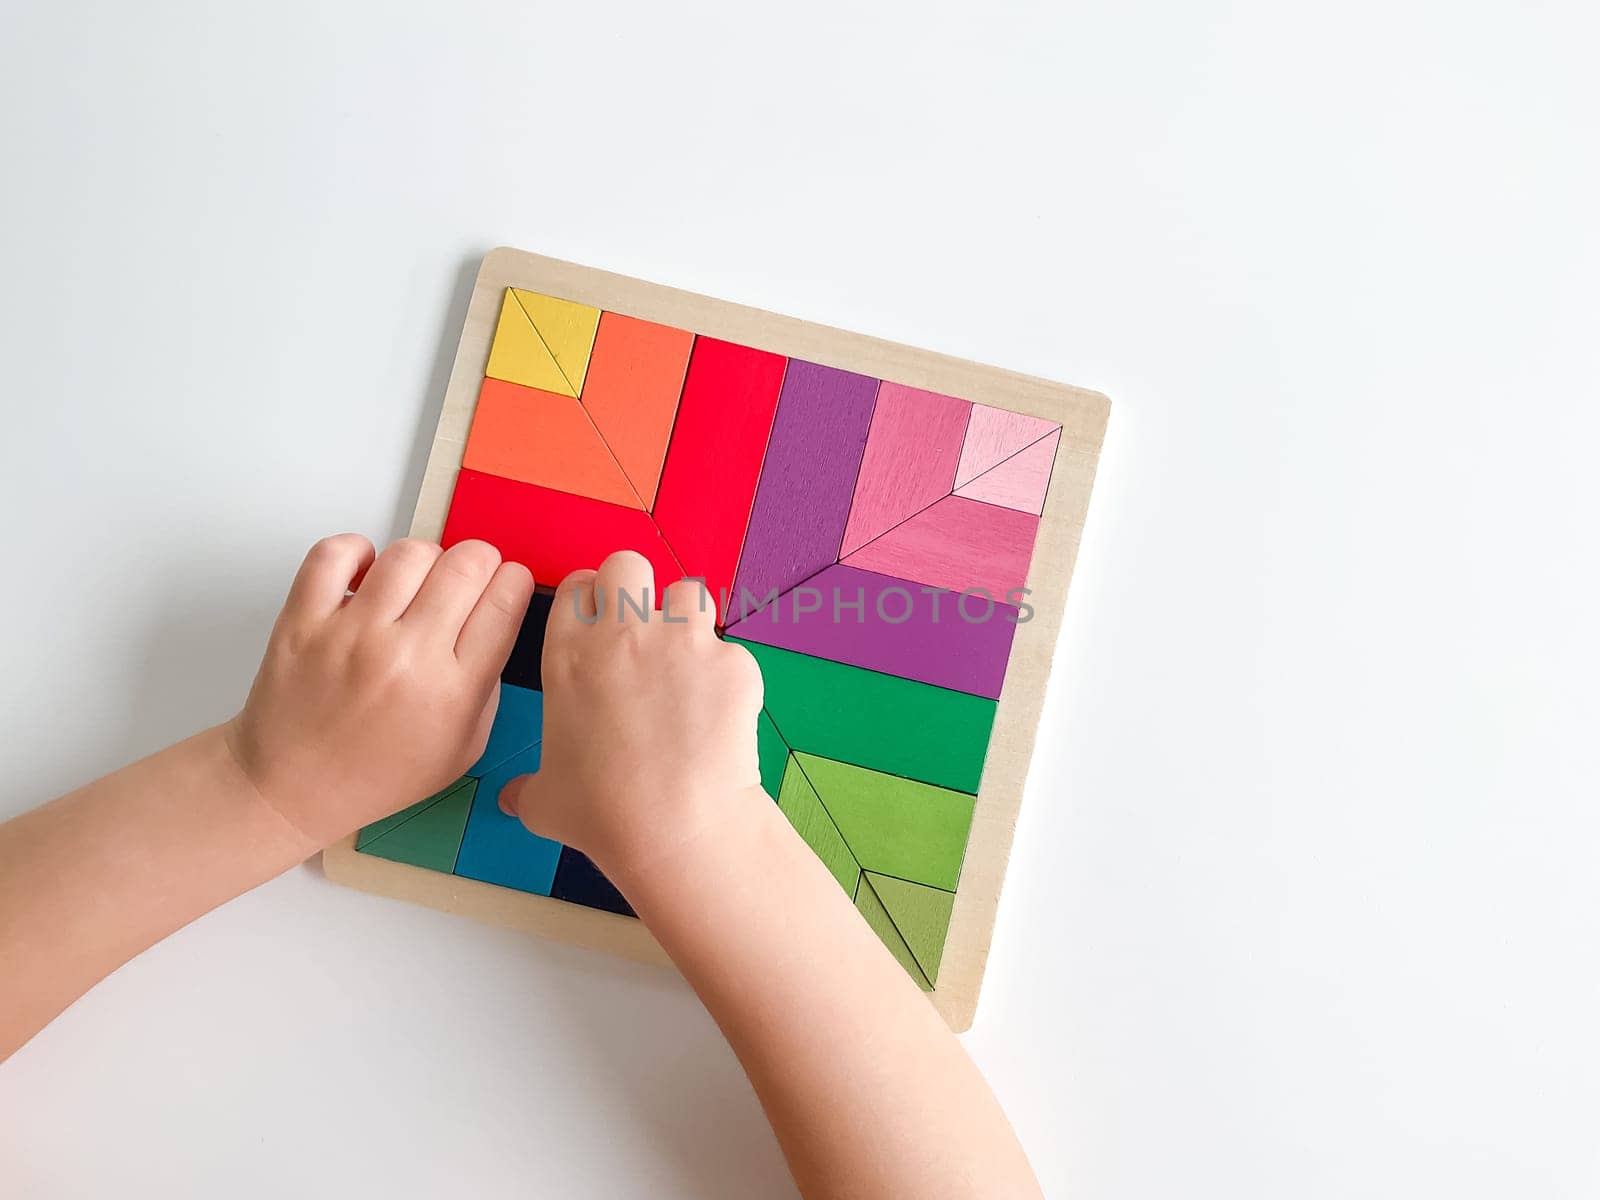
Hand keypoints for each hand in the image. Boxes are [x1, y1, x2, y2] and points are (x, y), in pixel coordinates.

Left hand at [225, 534, 533, 848]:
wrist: (293, 789)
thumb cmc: (379, 774)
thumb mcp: (464, 748)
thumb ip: (488, 683)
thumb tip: (496, 616)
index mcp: (454, 692)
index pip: (505, 602)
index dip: (514, 582)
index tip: (505, 587)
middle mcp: (407, 657)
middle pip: (466, 565)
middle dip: (479, 562)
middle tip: (465, 580)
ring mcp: (352, 636)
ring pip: (410, 552)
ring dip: (425, 558)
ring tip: (415, 584)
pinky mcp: (303, 621)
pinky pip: (335, 553)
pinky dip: (358, 550)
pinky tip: (367, 574)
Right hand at [500, 550, 764, 883]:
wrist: (674, 826)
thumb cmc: (600, 814)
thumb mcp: (544, 801)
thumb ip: (527, 789)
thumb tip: (512, 799)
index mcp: (569, 653)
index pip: (577, 587)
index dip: (590, 600)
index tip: (598, 624)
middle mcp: (623, 633)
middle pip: (628, 564)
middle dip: (636, 587)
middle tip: (644, 630)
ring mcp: (683, 641)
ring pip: (690, 593)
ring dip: (688, 621)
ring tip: (688, 667)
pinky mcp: (733, 661)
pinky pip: (732, 653)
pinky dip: (727, 678)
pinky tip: (720, 717)